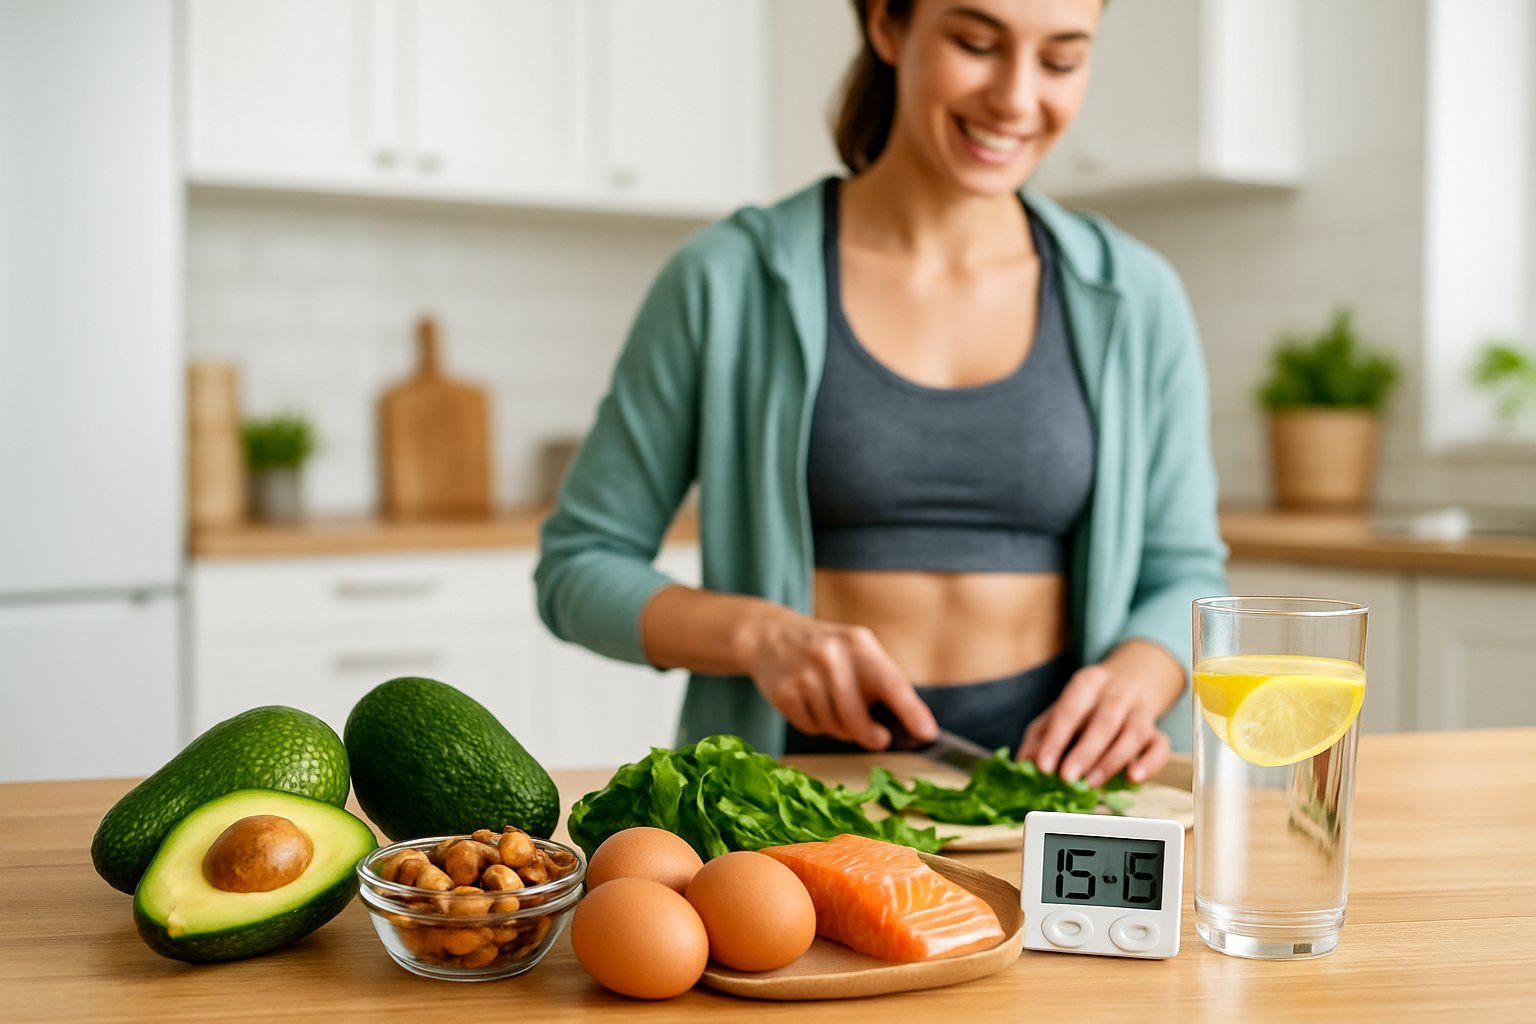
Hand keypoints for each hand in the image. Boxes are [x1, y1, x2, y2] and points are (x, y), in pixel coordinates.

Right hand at [747, 611, 937, 750]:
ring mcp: (804, 675)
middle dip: (869, 734)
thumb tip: (913, 724)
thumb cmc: (827, 651)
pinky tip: (811, 703)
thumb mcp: (857, 651)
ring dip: (839, 727)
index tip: (927, 733)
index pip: (890, 682)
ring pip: (833, 725)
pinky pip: (811, 727)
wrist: (772, 636)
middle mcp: (830, 656)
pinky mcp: (783, 693)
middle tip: (879, 740)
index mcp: (858, 644)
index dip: (910, 710)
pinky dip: (816, 725)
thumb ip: (882, 681)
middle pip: (857, 714)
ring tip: (832, 705)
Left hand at [1015, 663, 1171, 785]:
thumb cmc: (1086, 708)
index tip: (1043, 766)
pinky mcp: (1158, 732)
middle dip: (1084, 752)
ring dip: (1111, 762)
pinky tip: (1134, 778)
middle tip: (1067, 778)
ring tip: (1092, 784)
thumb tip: (1022, 766)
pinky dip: (1149, 763)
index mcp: (1089, 681)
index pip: (1070, 709)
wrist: (1127, 688)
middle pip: (1104, 720)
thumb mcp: (1058, 714)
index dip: (1055, 739)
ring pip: (1133, 733)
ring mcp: (1142, 710)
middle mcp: (1119, 691)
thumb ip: (1040, 738)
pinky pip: (1160, 747)